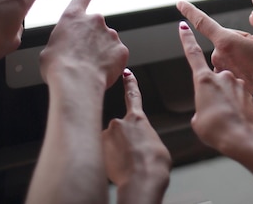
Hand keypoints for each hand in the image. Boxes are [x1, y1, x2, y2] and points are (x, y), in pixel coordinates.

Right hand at [39, 0, 126, 88]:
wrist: (76, 81)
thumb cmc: (58, 67)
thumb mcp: (50, 49)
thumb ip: (63, 41)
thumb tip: (66, 48)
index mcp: (73, 17)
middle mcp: (95, 20)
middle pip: (95, 29)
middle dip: (91, 42)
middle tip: (81, 59)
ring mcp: (110, 34)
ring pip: (106, 43)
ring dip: (100, 53)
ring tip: (88, 68)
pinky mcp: (121, 49)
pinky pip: (116, 55)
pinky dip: (110, 63)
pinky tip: (100, 71)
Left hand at [102, 69, 170, 197]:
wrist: (143, 179)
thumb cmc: (154, 165)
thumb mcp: (156, 145)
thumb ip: (145, 137)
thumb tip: (139, 142)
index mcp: (139, 119)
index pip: (133, 95)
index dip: (130, 83)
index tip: (126, 73)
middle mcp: (119, 122)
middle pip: (119, 130)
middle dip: (123, 142)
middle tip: (131, 156)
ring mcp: (106, 134)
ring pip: (108, 142)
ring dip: (115, 152)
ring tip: (126, 165)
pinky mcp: (96, 146)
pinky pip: (100, 152)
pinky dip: (107, 159)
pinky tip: (116, 168)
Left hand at [176, 1, 252, 92]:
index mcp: (226, 42)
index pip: (202, 22)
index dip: (190, 11)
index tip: (180, 4)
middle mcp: (218, 55)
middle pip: (225, 41)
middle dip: (239, 44)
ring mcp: (219, 70)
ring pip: (228, 57)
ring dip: (239, 59)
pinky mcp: (224, 84)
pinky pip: (230, 70)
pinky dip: (239, 71)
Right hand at [178, 20, 252, 154]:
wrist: (242, 138)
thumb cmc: (217, 130)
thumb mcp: (199, 119)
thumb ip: (203, 104)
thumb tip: (211, 104)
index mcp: (204, 79)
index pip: (193, 53)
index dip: (187, 39)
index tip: (182, 25)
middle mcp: (222, 75)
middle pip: (215, 75)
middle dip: (215, 89)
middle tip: (216, 110)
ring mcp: (237, 82)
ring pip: (229, 85)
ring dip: (227, 97)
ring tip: (227, 118)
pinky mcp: (249, 91)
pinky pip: (240, 94)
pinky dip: (238, 103)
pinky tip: (239, 118)